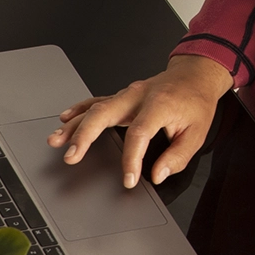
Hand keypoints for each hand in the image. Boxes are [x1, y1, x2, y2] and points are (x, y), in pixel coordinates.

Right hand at [47, 54, 232, 188]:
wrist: (195, 75)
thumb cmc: (195, 102)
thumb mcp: (197, 132)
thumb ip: (178, 156)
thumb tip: (158, 174)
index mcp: (159, 104)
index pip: (138, 134)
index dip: (131, 159)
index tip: (129, 179)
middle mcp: (138, 96)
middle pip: (103, 114)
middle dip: (84, 136)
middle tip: (71, 156)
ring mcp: (126, 95)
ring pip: (94, 108)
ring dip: (73, 125)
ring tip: (56, 141)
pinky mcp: (120, 97)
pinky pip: (94, 102)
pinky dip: (77, 111)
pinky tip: (64, 121)